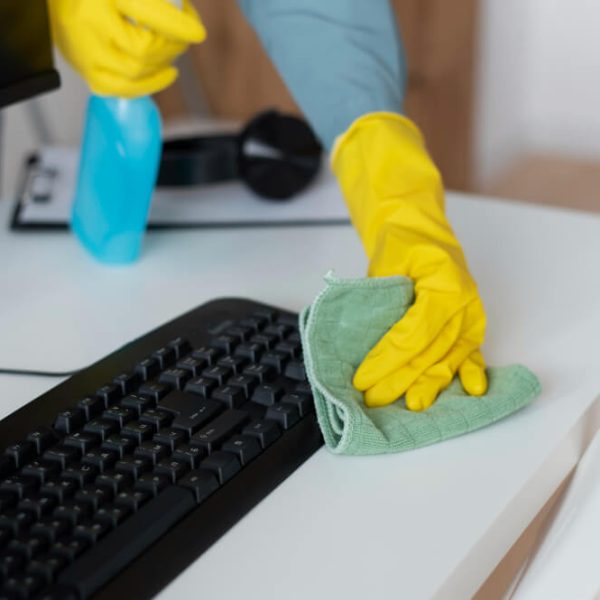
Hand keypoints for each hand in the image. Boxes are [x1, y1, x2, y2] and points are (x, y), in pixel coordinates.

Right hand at [48, 0, 205, 96]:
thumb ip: (154, 3)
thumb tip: (182, 15)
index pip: (147, 12)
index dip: (178, 26)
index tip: (197, 32)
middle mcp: (87, 26)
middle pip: (144, 48)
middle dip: (172, 44)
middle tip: (184, 35)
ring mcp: (84, 52)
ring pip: (135, 72)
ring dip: (163, 63)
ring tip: (173, 50)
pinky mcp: (85, 69)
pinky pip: (119, 88)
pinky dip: (147, 84)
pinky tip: (164, 74)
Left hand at [332, 113, 487, 410]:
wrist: (421, 228)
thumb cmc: (402, 244)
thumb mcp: (386, 265)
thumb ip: (382, 301)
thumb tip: (365, 346)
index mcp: (445, 285)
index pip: (412, 334)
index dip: (387, 360)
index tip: (363, 379)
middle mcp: (464, 303)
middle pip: (431, 352)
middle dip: (400, 379)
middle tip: (375, 400)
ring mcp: (472, 316)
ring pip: (450, 358)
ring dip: (430, 384)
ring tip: (413, 407)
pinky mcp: (472, 325)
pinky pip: (473, 353)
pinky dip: (471, 372)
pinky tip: (475, 392)